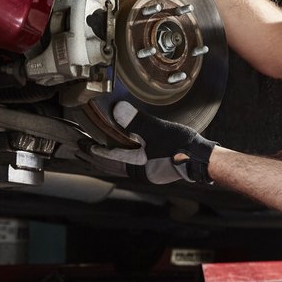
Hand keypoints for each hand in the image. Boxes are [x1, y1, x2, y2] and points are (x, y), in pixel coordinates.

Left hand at [90, 101, 215, 183]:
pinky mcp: (153, 168)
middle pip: (110, 166)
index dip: (94, 150)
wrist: (202, 159)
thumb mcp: (157, 130)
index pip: (108, 158)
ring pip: (118, 166)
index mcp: (136, 166)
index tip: (82, 143)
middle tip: (80, 149)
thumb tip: (117, 110)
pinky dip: (119, 158)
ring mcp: (146, 171)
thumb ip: (136, 121)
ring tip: (94, 151)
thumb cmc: (181, 146)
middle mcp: (138, 172)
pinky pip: (129, 164)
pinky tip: (120, 152)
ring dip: (105, 158)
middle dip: (94, 157)